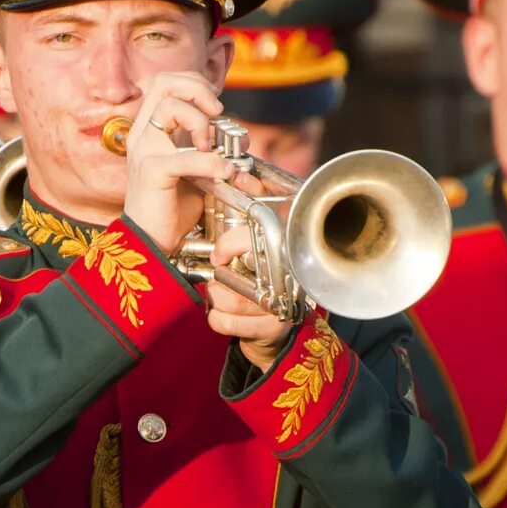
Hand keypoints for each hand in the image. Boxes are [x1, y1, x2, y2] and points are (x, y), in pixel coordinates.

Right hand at [117, 71, 234, 257]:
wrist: (151, 242)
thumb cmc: (172, 207)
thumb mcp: (196, 170)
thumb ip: (210, 150)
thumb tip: (243, 143)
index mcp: (150, 128)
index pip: (167, 82)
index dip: (195, 83)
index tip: (215, 105)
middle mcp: (142, 133)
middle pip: (164, 83)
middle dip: (198, 89)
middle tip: (216, 111)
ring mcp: (144, 150)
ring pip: (170, 108)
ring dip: (200, 122)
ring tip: (212, 147)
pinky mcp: (151, 171)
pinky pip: (183, 156)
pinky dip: (210, 163)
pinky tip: (222, 174)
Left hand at [197, 194, 298, 366]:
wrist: (273, 332)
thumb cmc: (263, 278)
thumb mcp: (257, 241)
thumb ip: (252, 206)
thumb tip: (240, 175)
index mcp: (286, 249)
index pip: (258, 236)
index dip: (231, 244)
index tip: (218, 254)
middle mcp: (289, 275)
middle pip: (239, 272)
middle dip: (221, 279)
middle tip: (219, 277)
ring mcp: (283, 304)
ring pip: (226, 298)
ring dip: (217, 300)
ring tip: (226, 299)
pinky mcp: (273, 330)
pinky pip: (224, 322)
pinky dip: (218, 321)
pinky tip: (226, 318)